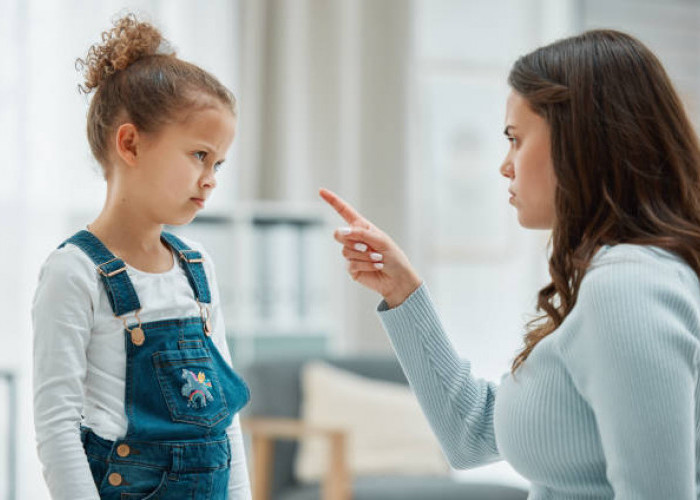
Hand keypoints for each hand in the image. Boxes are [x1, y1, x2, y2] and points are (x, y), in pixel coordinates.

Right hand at [319, 188, 422, 307]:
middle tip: (367, 247)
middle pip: (338, 234)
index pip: (344, 211)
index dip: (333, 201)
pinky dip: (365, 265)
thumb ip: (361, 234)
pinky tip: (376, 267)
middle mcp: (355, 239)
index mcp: (362, 227)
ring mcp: (352, 254)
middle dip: (351, 240)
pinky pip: (351, 264)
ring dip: (364, 256)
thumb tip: (340, 231)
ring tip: (378, 259)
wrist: (398, 279)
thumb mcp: (381, 240)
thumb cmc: (394, 257)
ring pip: (346, 251)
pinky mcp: (352, 268)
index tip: (321, 190)